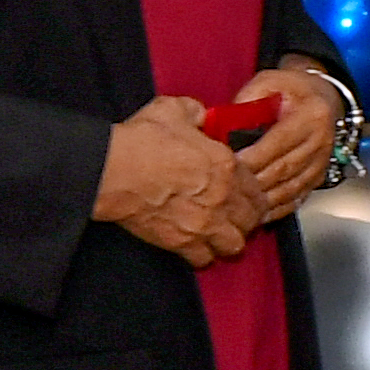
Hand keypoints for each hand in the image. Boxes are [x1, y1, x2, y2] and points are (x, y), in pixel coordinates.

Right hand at [96, 95, 262, 264]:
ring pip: (234, 245)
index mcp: (226, 165)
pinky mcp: (180, 242)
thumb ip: (196, 112)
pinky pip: (204, 259)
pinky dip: (203, 255)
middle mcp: (221, 198)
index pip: (257, 188)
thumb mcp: (173, 110)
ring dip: (229, 239)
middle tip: (236, 215)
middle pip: (251, 220)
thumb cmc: (141, 140)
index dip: (254, 193)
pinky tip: (197, 244)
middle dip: (247, 218)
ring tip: (220, 233)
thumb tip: (202, 116)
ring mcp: (203, 223)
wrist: (112, 169)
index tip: (247, 194)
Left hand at [231, 63, 345, 215]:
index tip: (227, 166)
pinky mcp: (319, 176)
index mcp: (311, 115)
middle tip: (226, 191)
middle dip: (253, 182)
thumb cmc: (291, 90)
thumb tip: (225, 123)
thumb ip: (248, 99)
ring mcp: (322, 162)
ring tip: (238, 206)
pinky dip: (277, 208)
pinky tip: (259, 214)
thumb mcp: (270, 81)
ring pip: (290, 188)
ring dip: (264, 200)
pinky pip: (298, 198)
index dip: (253, 157)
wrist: (323, 98)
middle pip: (284, 169)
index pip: (279, 142)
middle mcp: (321, 141)